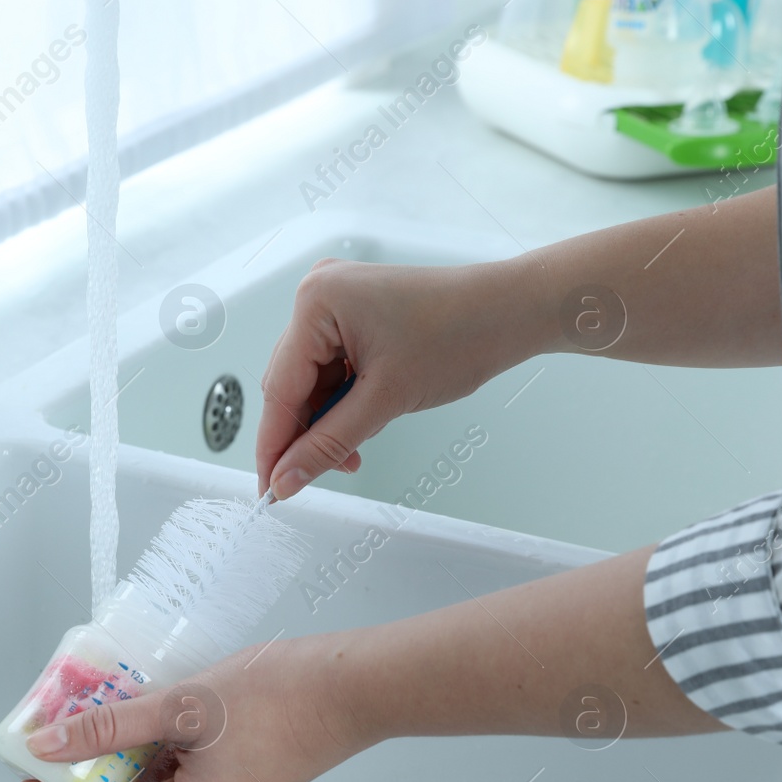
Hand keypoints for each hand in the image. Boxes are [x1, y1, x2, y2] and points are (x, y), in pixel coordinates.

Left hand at [17, 639, 370, 781]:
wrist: (350, 689)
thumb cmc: (275, 696)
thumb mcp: (178, 705)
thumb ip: (108, 727)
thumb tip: (47, 745)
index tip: (31, 778)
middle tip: (56, 748)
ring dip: (117, 776)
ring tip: (93, 727)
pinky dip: (150, 765)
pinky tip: (139, 723)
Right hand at [256, 257, 539, 498]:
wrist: (512, 312)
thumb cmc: (462, 334)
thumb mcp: (385, 401)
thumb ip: (328, 445)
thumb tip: (286, 479)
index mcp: (316, 302)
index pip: (279, 388)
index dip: (273, 444)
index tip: (269, 486)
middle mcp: (318, 294)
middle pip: (290, 384)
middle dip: (303, 434)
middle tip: (303, 479)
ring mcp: (335, 303)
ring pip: (310, 381)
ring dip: (326, 422)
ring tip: (349, 453)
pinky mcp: (353, 315)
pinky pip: (330, 368)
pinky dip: (342, 402)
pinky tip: (359, 424)